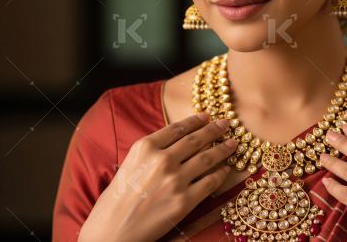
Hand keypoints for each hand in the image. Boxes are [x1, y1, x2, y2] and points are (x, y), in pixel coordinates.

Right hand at [79, 113, 237, 241]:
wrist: (114, 229)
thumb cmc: (118, 198)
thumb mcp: (130, 163)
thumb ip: (152, 151)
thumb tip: (178, 142)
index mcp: (145, 147)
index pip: (177, 128)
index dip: (195, 121)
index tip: (206, 116)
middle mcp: (162, 160)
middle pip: (195, 140)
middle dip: (214, 130)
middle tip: (227, 124)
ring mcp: (175, 180)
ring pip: (207, 158)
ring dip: (223, 149)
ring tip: (233, 144)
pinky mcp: (184, 201)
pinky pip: (210, 182)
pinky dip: (221, 174)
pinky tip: (226, 169)